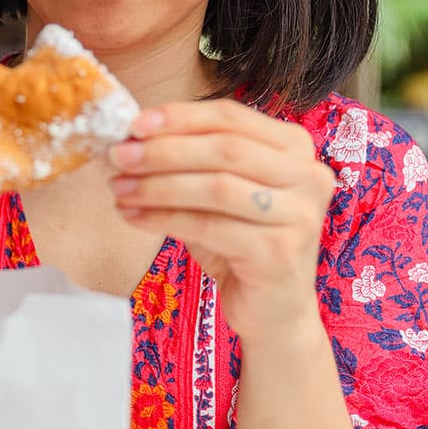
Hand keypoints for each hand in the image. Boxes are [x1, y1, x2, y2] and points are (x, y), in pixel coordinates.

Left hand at [108, 99, 335, 344]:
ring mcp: (299, 214)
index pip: (231, 117)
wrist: (273, 311)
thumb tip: (131, 139)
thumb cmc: (240, 244)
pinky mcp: (280, 251)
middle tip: (118, 156)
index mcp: (295, 147)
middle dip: (163, 151)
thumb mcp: (219, 193)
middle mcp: (308, 175)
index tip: (134, 123)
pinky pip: (209, 226)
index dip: (180, 117)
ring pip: (216, 186)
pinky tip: (134, 217)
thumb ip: (192, 161)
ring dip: (158, 185)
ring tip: (120, 189)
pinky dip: (164, 219)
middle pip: (224, 149)